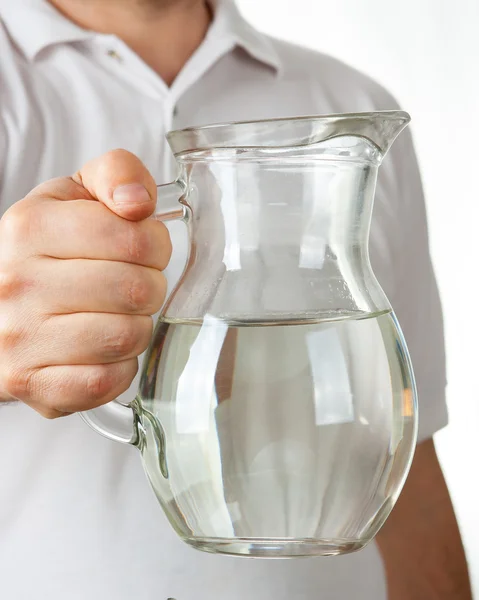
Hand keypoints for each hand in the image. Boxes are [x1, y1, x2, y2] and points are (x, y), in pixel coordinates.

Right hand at [0, 150, 170, 417]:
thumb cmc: (46, 250)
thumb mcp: (74, 197)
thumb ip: (115, 175)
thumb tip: (138, 201)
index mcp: (30, 227)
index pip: (134, 238)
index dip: (156, 245)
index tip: (145, 248)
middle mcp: (16, 283)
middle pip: (135, 290)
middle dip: (150, 287)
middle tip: (134, 285)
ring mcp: (19, 338)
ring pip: (126, 337)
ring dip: (137, 327)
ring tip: (119, 316)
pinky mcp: (30, 383)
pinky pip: (107, 382)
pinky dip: (120, 367)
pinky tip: (105, 350)